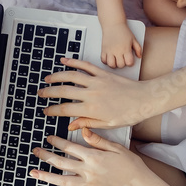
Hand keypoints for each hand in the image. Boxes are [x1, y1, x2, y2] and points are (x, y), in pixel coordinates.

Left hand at [30, 128, 151, 185]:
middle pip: (62, 163)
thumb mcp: (116, 147)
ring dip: (46, 176)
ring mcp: (88, 184)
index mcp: (94, 157)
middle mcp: (88, 171)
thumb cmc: (131, 166)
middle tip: (36, 151)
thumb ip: (98, 140)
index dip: (57, 142)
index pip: (70, 147)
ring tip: (33, 173)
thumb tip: (82, 130)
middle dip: (46, 156)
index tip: (49, 138)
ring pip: (62, 180)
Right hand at [39, 58, 154, 130]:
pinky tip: (64, 60)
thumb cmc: (128, 114)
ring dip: (56, 76)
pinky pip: (85, 65)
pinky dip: (73, 61)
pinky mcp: (103, 73)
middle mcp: (91, 93)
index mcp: (91, 109)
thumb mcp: (106, 124)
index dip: (52, 110)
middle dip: (49, 92)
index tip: (46, 111)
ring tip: (47, 78)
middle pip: (64, 91)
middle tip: (40, 94)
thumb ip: (87, 123)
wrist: (144, 100)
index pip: (65, 109)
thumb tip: (71, 125)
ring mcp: (96, 81)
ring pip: (71, 76)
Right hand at [100, 26, 142, 68]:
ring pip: (111, 64)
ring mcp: (109, 51)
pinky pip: (103, 60)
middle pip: (120, 65)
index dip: (130, 63)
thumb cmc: (124, 31)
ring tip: (115, 60)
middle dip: (122, 64)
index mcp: (126, 49)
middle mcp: (117, 51)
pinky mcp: (103, 49)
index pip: (129, 63)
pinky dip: (106, 61)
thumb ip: (138, 48)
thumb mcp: (133, 39)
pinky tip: (109, 58)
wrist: (113, 24)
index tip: (129, 60)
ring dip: (114, 64)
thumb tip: (139, 57)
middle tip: (122, 60)